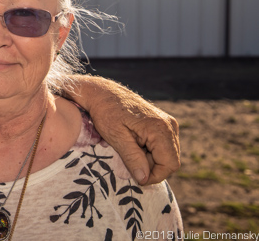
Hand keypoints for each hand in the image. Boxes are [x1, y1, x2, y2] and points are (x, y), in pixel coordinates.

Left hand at [64, 75, 179, 184]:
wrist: (103, 93)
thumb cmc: (106, 113)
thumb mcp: (116, 137)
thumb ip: (132, 158)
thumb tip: (145, 179)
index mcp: (160, 128)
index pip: (170, 164)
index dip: (154, 176)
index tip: (136, 177)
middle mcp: (170, 125)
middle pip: (170, 161)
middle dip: (150, 166)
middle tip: (128, 157)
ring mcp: (168, 124)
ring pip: (167, 155)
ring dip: (149, 158)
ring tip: (130, 147)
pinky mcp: (164, 124)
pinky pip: (163, 146)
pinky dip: (149, 150)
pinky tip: (134, 142)